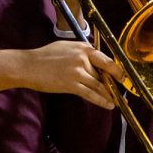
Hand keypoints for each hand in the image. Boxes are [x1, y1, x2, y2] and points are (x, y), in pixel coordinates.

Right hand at [0, 40, 124, 108]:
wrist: (28, 66)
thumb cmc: (46, 56)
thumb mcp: (67, 47)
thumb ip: (82, 52)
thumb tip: (96, 61)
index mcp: (83, 48)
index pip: (106, 60)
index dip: (117, 70)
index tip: (123, 77)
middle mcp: (83, 58)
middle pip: (103, 74)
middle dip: (113, 85)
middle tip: (121, 92)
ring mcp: (77, 72)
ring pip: (99, 85)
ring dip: (109, 95)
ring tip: (116, 101)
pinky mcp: (71, 84)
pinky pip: (90, 94)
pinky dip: (101, 101)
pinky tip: (109, 105)